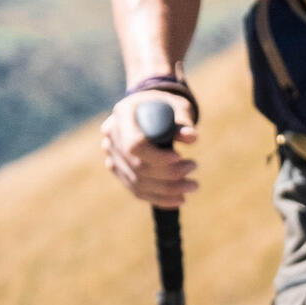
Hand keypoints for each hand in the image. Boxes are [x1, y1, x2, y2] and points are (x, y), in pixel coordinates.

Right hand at [100, 91, 199, 208]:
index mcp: (122, 115)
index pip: (134, 145)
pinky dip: (159, 198)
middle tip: (193, 167)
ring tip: (193, 185)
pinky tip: (179, 199)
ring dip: (168, 189)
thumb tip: (192, 137)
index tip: (180, 156)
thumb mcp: (176, 107)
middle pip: (137, 166)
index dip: (157, 157)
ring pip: (138, 182)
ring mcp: (112, 155)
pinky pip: (136, 190)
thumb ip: (183, 121)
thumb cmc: (164, 105)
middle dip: (169, 174)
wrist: (147, 108)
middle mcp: (111, 136)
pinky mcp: (117, 170)